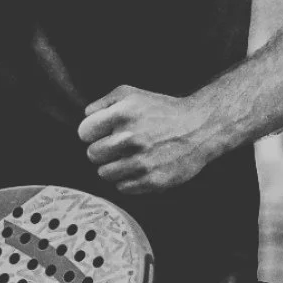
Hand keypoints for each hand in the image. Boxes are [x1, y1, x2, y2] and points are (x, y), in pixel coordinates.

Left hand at [77, 86, 225, 193]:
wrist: (199, 128)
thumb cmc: (162, 111)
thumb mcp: (132, 94)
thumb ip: (103, 102)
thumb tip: (86, 116)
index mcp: (123, 114)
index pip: (84, 132)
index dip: (92, 133)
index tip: (102, 133)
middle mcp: (131, 138)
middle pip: (92, 155)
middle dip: (101, 150)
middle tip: (116, 147)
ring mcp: (141, 162)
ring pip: (104, 174)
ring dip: (113, 167)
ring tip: (128, 158)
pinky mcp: (151, 181)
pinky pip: (122, 188)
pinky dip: (127, 180)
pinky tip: (139, 168)